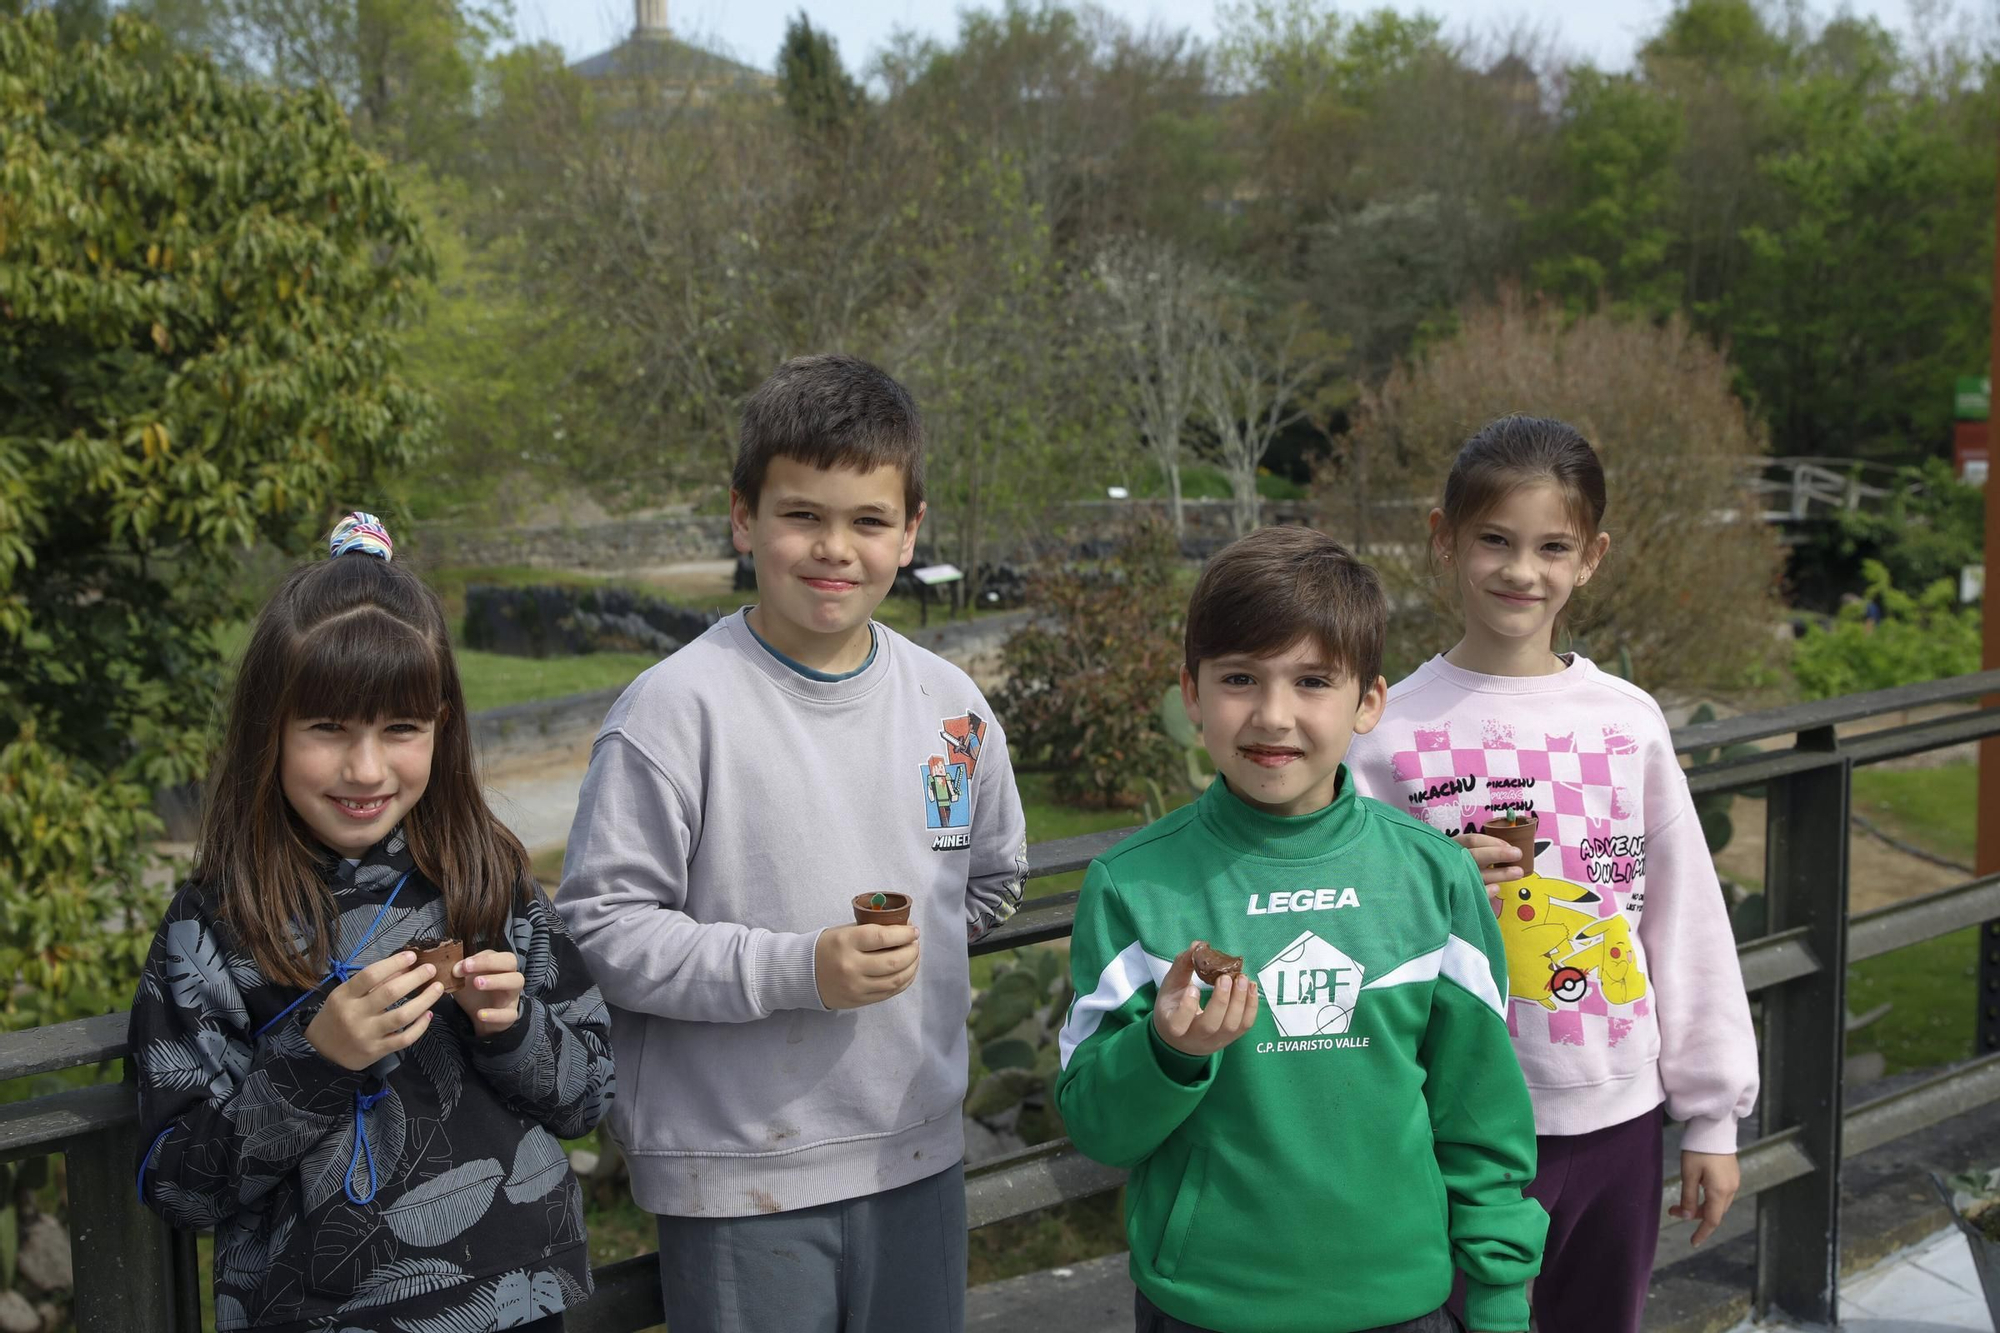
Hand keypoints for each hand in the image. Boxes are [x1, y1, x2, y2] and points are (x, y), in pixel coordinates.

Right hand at [304, 951, 441, 1070]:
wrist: (321, 1051)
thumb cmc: (338, 1015)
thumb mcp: (346, 995)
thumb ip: (373, 982)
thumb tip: (404, 966)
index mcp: (344, 996)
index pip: (370, 975)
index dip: (393, 963)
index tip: (412, 956)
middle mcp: (355, 1015)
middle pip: (389, 993)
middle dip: (415, 978)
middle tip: (430, 969)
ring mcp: (366, 1034)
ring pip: (401, 1016)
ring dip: (424, 1001)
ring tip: (437, 989)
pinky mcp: (376, 1051)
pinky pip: (404, 1039)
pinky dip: (420, 1026)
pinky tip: (428, 1014)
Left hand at [452, 949, 524, 1036]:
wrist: (478, 1017)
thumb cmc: (474, 993)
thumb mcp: (464, 980)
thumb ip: (459, 971)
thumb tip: (455, 968)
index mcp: (498, 966)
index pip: (497, 954)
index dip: (482, 958)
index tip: (463, 964)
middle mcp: (509, 976)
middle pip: (510, 962)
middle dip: (490, 962)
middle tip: (468, 968)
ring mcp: (512, 995)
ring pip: (516, 982)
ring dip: (497, 981)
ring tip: (477, 983)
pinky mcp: (509, 1014)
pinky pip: (509, 1014)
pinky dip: (495, 1014)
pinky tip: (480, 1014)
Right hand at [814, 924, 918, 1009]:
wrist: (802, 974)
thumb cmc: (827, 947)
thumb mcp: (845, 931)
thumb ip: (871, 931)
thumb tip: (903, 930)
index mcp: (846, 942)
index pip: (883, 937)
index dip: (904, 934)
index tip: (913, 930)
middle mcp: (851, 966)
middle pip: (894, 961)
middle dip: (912, 951)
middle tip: (915, 943)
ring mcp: (856, 987)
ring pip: (896, 979)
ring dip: (912, 967)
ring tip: (914, 956)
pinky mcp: (859, 1000)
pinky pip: (889, 992)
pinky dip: (904, 981)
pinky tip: (907, 971)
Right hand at [1152, 942, 1258, 1057]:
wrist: (1182, 1038)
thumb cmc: (1173, 1007)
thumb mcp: (1171, 986)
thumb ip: (1182, 965)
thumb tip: (1198, 945)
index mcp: (1172, 1026)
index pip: (1177, 1025)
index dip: (1187, 1007)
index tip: (1193, 987)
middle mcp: (1194, 1038)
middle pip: (1210, 1026)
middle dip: (1221, 1000)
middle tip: (1226, 977)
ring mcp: (1215, 1041)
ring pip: (1231, 1026)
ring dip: (1240, 1001)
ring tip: (1242, 978)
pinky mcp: (1231, 1038)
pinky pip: (1245, 1026)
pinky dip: (1251, 1006)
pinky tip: (1251, 986)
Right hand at [1455, 833, 1522, 895]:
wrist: (1433, 892)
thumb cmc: (1458, 867)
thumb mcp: (1464, 855)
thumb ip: (1481, 852)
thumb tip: (1509, 849)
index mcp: (1454, 848)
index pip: (1473, 840)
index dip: (1493, 842)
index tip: (1510, 846)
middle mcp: (1453, 861)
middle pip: (1475, 855)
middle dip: (1498, 854)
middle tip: (1518, 854)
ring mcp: (1455, 879)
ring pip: (1478, 875)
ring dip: (1500, 874)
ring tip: (1518, 873)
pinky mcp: (1457, 896)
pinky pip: (1474, 893)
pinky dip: (1486, 890)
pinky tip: (1497, 888)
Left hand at [1672, 1150, 1740, 1244]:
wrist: (1714, 1129)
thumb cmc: (1699, 1150)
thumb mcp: (1689, 1174)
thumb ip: (1688, 1197)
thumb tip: (1685, 1217)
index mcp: (1720, 1192)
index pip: (1712, 1221)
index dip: (1702, 1233)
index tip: (1692, 1242)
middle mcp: (1731, 1190)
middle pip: (1714, 1212)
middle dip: (1695, 1215)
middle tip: (1673, 1210)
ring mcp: (1734, 1182)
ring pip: (1717, 1204)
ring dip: (1700, 1206)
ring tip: (1681, 1201)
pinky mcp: (1732, 1175)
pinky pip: (1721, 1194)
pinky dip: (1708, 1198)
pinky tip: (1696, 1191)